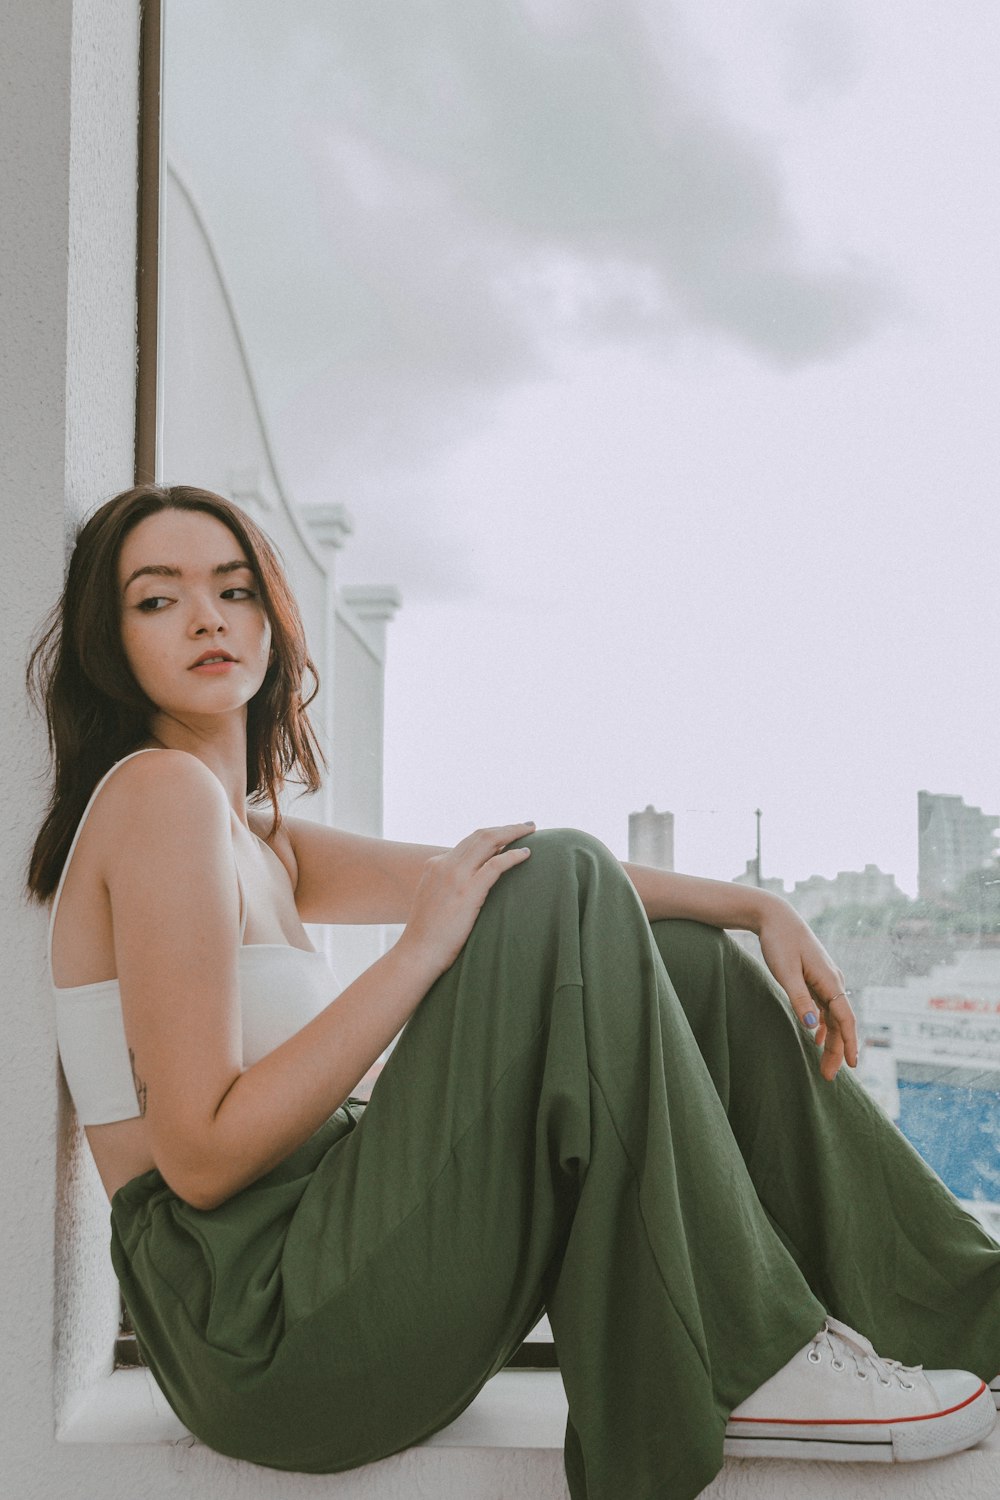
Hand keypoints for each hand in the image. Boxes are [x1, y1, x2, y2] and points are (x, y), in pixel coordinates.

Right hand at [400, 823, 534, 977]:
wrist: (417, 953)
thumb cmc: (429, 936)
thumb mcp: (435, 902)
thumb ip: (449, 888)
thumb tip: (471, 889)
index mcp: (435, 865)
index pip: (468, 842)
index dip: (492, 837)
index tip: (510, 837)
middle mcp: (444, 864)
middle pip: (480, 836)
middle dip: (506, 828)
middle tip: (528, 825)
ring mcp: (455, 876)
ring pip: (488, 841)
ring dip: (512, 832)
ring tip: (531, 831)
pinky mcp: (467, 891)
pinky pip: (495, 865)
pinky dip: (513, 856)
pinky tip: (526, 854)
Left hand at [755, 898, 857, 1081]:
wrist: (775, 917)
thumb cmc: (779, 942)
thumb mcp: (785, 972)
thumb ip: (799, 998)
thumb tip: (813, 1026)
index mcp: (830, 981)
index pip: (846, 1018)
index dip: (850, 1043)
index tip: (853, 1066)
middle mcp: (833, 981)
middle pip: (840, 1022)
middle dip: (838, 1050)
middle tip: (828, 1076)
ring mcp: (825, 980)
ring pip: (833, 1017)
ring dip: (831, 1040)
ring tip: (824, 1064)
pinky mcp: (815, 978)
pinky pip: (825, 1008)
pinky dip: (824, 1025)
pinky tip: (818, 1038)